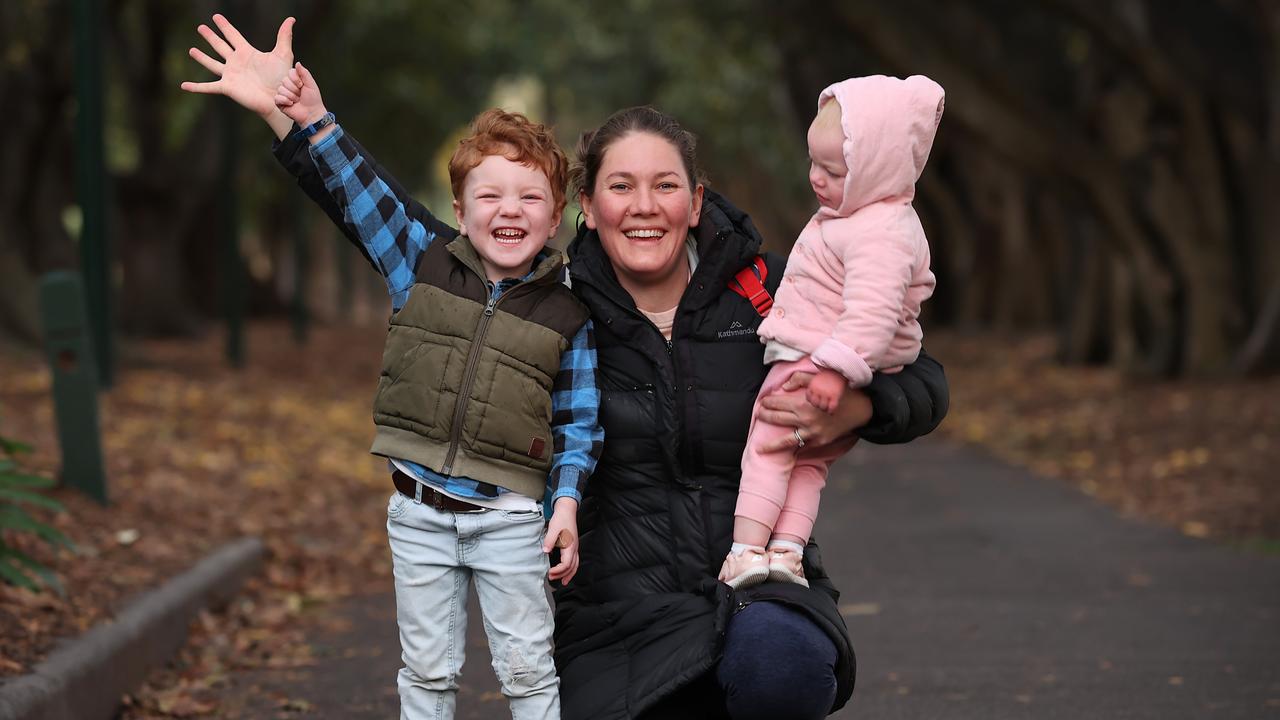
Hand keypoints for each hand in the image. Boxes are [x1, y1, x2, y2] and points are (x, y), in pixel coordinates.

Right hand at [180, 14, 293, 119]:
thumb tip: (291, 19)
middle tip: (201, 27)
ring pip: (211, 63)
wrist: (279, 97)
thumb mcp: (283, 54)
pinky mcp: (227, 87)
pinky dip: (196, 87)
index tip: (216, 17)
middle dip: (210, 37)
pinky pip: (208, 86)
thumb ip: (284, 36)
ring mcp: (230, 75)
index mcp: (247, 52)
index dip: (224, 26)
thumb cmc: (283, 78)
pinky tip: (184, 86)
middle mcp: (236, 62)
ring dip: (201, 57)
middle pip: (220, 46)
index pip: (233, 35)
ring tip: (191, 50)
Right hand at [274, 62, 327, 127]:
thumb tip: (298, 63)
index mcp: (295, 80)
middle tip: (300, 95)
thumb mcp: (311, 84)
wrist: (312, 113)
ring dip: (292, 96)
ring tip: (297, 100)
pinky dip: (286, 101)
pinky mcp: (279, 102)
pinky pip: (277, 97)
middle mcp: (288, 86)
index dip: (296, 79)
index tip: (302, 85)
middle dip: (294, 89)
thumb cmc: (313, 100)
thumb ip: (304, 72)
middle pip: (284, 80)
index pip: (290, 72)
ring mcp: (283, 94)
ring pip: (281, 89)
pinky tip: (291, 104)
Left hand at [543, 497, 579, 584]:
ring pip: (575, 565)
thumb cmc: (561, 519)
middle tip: (552, 579)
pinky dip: (571, 568)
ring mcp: (575, 547)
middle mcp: (574, 548)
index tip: (550, 572)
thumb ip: (549, 541)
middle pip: (572, 567)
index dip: (558, 570)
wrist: (567, 510)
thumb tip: (545, 551)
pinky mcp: (573, 546)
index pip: (566, 563)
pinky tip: (565, 570)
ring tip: (563, 581)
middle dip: (563, 575)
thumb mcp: (553, 529)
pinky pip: (574, 560)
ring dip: (569, 574)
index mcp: (570, 546)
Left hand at [755, 371, 872, 452]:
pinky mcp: (820, 442)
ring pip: (785, 441)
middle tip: (758, 415)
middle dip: (764, 416)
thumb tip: (783, 388)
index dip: (767, 402)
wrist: (862, 409)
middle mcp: (806, 420)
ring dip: (771, 444)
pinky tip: (783, 452)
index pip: (776, 403)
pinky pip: (802, 445)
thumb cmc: (840, 390)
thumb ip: (800, 379)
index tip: (762, 402)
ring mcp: (812, 433)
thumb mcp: (821, 378)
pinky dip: (792, 448)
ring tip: (759, 449)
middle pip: (776, 419)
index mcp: (804, 403)